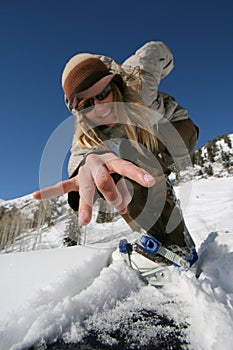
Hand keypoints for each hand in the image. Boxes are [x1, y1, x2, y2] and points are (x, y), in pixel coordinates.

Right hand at [33, 152, 154, 225]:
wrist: (94, 156)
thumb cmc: (112, 169)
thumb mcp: (122, 176)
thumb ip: (125, 191)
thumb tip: (124, 208)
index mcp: (112, 161)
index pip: (126, 167)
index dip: (138, 174)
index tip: (150, 182)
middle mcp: (97, 164)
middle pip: (102, 179)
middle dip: (111, 195)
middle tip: (121, 206)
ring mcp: (84, 172)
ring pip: (84, 188)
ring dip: (86, 205)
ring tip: (84, 221)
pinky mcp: (74, 179)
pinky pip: (61, 186)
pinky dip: (49, 192)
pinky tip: (36, 195)